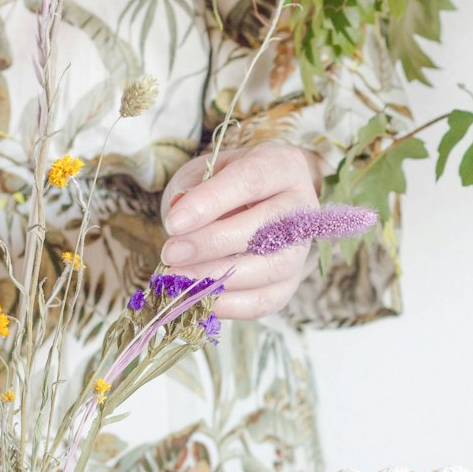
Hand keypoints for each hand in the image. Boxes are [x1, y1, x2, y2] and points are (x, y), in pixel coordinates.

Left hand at [160, 142, 320, 320]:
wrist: (257, 205)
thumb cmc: (227, 184)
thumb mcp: (206, 170)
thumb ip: (192, 186)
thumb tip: (180, 212)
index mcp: (282, 166)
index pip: (250, 181)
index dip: (211, 202)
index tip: (173, 223)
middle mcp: (302, 207)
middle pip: (264, 229)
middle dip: (211, 244)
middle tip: (170, 253)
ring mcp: (301, 248)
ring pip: (270, 268)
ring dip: (219, 278)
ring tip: (178, 279)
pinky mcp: (291, 283)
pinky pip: (267, 300)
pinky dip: (230, 305)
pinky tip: (198, 299)